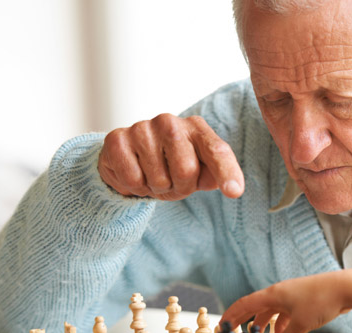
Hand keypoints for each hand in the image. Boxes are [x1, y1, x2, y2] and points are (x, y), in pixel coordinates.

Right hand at [98, 114, 244, 200]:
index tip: (234, 192)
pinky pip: (133, 179)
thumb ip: (214, 176)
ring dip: (155, 188)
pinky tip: (134, 174)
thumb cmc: (171, 167)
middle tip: (171, 182)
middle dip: (180, 187)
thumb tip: (231, 186)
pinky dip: (135, 187)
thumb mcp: (198, 174)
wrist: (130, 162)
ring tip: (151, 177)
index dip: (227, 172)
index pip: (217, 151)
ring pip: (158, 179)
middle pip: (186, 171)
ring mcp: (142, 127)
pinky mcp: (117, 139)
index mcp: (197, 129)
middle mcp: (170, 122)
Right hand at [220, 269, 351, 332]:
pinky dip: (282, 325)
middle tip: (235, 332)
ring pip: (272, 311)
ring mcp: (292, 296)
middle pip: (256, 307)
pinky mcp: (303, 301)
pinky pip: (286, 314)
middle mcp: (280, 293)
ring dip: (265, 324)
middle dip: (245, 320)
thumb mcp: (301, 324)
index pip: (245, 304)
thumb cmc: (321, 300)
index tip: (222, 326)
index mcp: (273, 294)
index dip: (231, 315)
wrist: (345, 288)